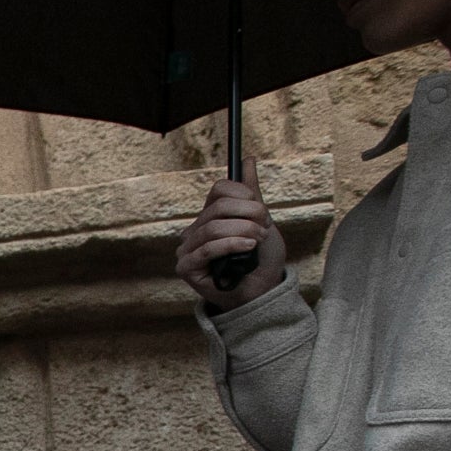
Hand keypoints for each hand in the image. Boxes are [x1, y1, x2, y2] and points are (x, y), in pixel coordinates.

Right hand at [174, 178, 287, 309]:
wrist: (262, 290)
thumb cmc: (260, 259)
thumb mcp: (261, 221)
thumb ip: (251, 193)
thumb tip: (247, 161)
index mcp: (209, 216)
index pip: (218, 190)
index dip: (243, 195)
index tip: (262, 210)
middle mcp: (194, 230)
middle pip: (217, 207)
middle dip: (248, 213)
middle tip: (265, 227)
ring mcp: (187, 249)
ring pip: (213, 227)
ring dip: (243, 230)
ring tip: (258, 240)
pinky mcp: (186, 267)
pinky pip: (207, 248)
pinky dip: (231, 244)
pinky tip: (247, 247)